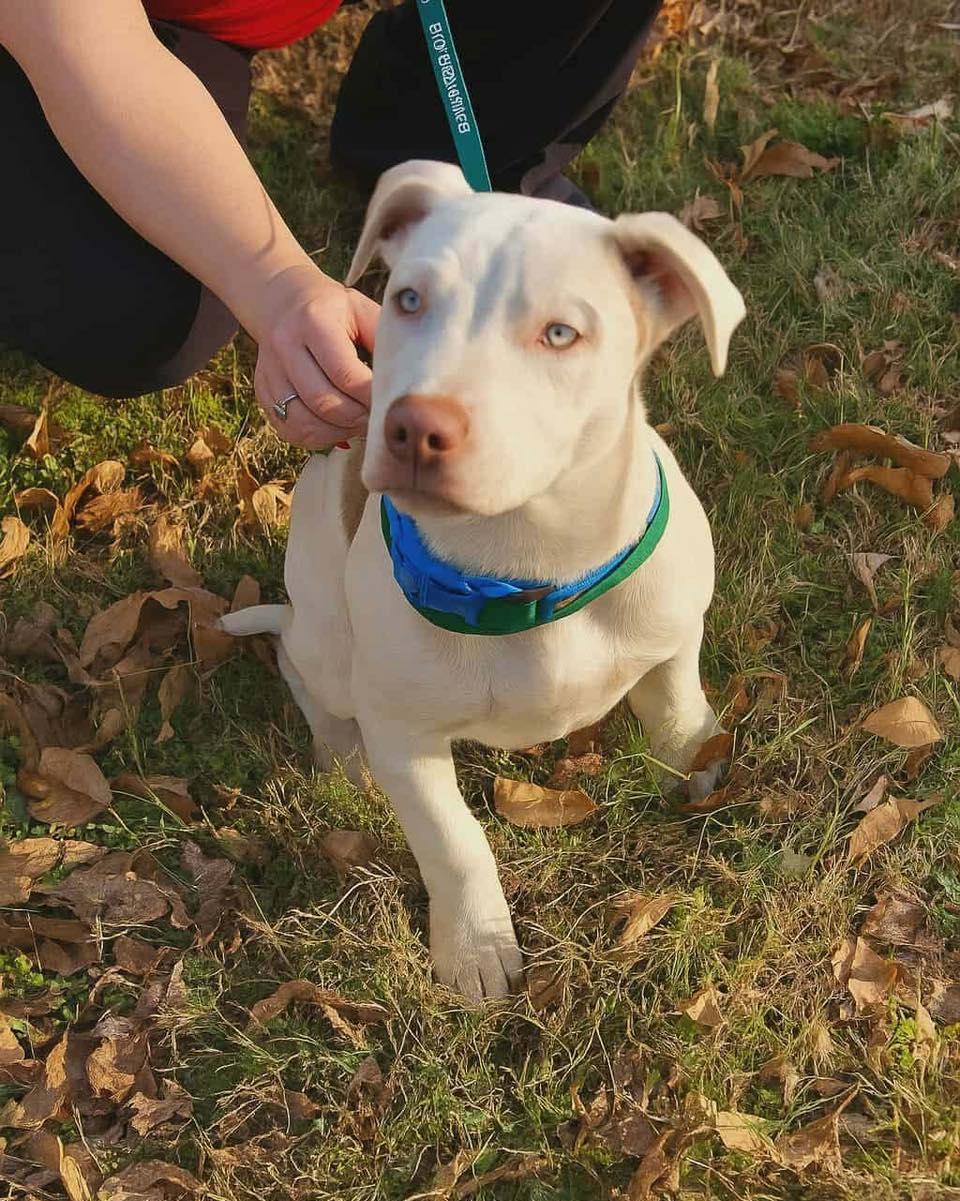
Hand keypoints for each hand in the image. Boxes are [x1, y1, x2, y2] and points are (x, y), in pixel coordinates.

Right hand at [253, 264, 379, 448]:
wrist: (283, 302)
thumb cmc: (334, 309)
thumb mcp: (361, 310)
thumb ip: (382, 340)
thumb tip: (406, 379)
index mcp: (314, 322)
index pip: (345, 374)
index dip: (371, 397)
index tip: (392, 403)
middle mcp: (285, 347)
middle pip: (324, 402)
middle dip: (358, 418)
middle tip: (379, 419)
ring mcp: (270, 373)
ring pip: (304, 422)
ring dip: (339, 432)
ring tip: (360, 425)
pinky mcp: (263, 392)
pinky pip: (290, 429)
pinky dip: (318, 437)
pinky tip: (338, 428)